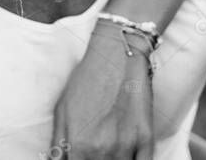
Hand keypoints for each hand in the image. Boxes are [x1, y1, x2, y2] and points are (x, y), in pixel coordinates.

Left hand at [51, 21, 154, 159]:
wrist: (116, 56)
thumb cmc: (86, 80)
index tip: (82, 158)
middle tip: (96, 147)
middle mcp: (102, 150)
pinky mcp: (146, 139)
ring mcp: (126, 146)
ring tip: (109, 148)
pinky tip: (127, 155)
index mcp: (78, 145)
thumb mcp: (61, 110)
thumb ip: (58, 145)